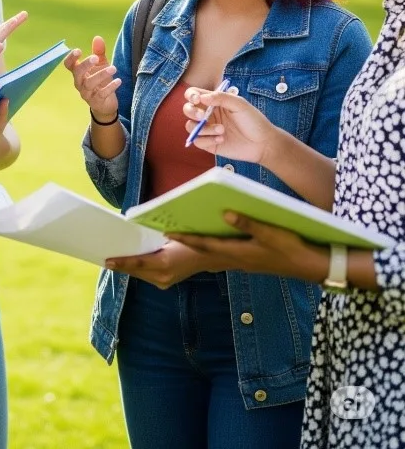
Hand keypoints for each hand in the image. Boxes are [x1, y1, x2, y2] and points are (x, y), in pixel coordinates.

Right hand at [64, 35, 119, 120]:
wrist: (105, 104)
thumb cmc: (100, 81)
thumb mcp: (100, 65)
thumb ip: (98, 52)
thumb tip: (97, 37)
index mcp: (78, 73)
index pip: (68, 65)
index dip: (71, 58)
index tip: (78, 50)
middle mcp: (79, 83)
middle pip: (77, 73)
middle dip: (85, 65)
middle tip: (96, 58)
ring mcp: (87, 93)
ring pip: (90, 84)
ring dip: (101, 75)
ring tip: (113, 68)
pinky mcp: (96, 101)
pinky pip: (101, 94)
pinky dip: (110, 87)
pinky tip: (118, 81)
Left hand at [104, 240, 210, 288]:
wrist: (208, 256)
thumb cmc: (188, 240)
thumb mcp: (170, 235)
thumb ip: (151, 235)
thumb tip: (131, 230)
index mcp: (164, 262)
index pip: (137, 263)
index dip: (121, 262)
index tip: (107, 261)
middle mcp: (163, 275)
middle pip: (136, 271)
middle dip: (120, 266)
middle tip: (105, 259)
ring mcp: (165, 282)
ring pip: (140, 275)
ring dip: (127, 269)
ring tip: (113, 261)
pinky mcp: (165, 284)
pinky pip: (146, 277)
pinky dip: (136, 270)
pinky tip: (127, 265)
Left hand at [168, 213, 328, 281]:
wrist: (312, 266)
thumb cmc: (292, 248)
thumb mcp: (271, 233)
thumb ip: (248, 224)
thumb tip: (225, 213)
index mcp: (239, 253)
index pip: (206, 245)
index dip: (187, 239)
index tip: (168, 233)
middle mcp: (238, 259)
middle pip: (207, 250)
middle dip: (188, 243)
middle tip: (170, 233)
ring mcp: (245, 262)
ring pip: (216, 253)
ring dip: (200, 245)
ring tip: (185, 234)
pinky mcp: (252, 261)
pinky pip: (227, 253)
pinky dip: (215, 246)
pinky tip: (213, 240)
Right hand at [182, 86, 277, 162]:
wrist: (263, 143)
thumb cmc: (253, 121)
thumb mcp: (239, 104)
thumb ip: (221, 97)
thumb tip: (201, 97)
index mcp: (213, 102)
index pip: (194, 94)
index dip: (191, 95)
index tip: (197, 100)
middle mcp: (208, 114)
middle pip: (187, 110)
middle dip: (192, 112)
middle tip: (203, 116)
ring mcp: (208, 129)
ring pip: (190, 126)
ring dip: (203, 128)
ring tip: (221, 130)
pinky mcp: (209, 144)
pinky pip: (197, 141)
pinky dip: (207, 140)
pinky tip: (221, 139)